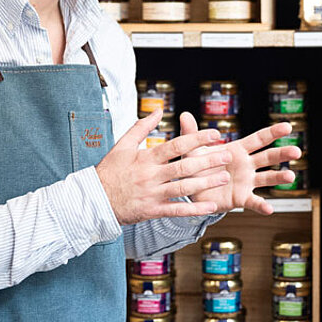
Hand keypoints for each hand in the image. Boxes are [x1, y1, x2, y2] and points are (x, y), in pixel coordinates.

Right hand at [96, 109, 231, 224]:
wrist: (93, 200)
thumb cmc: (109, 171)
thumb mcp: (121, 145)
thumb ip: (141, 127)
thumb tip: (158, 110)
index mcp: (145, 158)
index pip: (176, 145)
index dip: (197, 139)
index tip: (215, 134)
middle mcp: (151, 175)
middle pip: (184, 166)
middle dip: (208, 160)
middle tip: (228, 155)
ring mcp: (152, 194)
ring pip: (184, 188)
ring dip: (206, 183)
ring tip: (224, 177)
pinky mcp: (152, 211)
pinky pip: (177, 211)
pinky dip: (195, 209)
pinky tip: (211, 207)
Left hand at [178, 113, 302, 213]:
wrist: (190, 190)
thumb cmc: (195, 166)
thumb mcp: (192, 150)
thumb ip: (191, 134)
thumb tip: (184, 114)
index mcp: (237, 150)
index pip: (258, 139)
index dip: (272, 132)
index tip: (288, 126)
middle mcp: (246, 165)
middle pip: (268, 157)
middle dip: (282, 153)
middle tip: (297, 151)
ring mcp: (246, 182)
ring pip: (267, 178)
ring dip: (279, 177)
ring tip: (291, 176)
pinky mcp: (241, 198)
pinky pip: (254, 201)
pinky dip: (262, 206)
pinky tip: (269, 209)